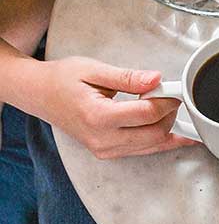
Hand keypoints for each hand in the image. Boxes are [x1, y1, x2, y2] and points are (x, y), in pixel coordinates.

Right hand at [25, 57, 195, 158]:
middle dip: (170, 116)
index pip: (146, 114)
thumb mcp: (95, 70)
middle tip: (171, 97)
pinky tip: (170, 130)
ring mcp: (104, 149)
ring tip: (170, 109)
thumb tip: (156, 79)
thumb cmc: (62, 80)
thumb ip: (128, 77)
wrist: (40, 94)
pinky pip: (141, 151)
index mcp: (98, 116)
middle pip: (154, 134)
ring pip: (151, 147)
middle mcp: (102, 139)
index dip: (167, 101)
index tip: (173, 90)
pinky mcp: (107, 152)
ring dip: (167, 129)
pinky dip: (159, 140)